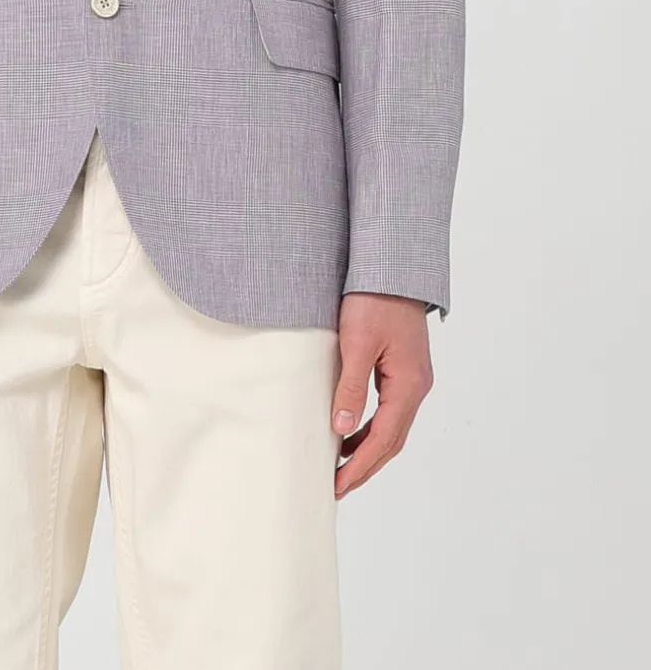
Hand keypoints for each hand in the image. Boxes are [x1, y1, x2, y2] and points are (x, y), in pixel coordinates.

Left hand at [331, 292, 432, 498]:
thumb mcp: (357, 344)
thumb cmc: (374, 299)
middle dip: (365, 465)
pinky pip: (388, 409)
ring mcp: (412, 377)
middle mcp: (416, 386)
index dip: (361, 466)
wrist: (391, 267)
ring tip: (340, 466)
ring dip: (368, 448)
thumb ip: (351, 388)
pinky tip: (350, 429)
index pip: (384, 439)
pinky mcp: (403, 368)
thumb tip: (342, 430)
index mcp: (409, 384)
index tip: (338, 485)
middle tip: (337, 486)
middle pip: (392, 439)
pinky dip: (371, 426)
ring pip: (392, 426)